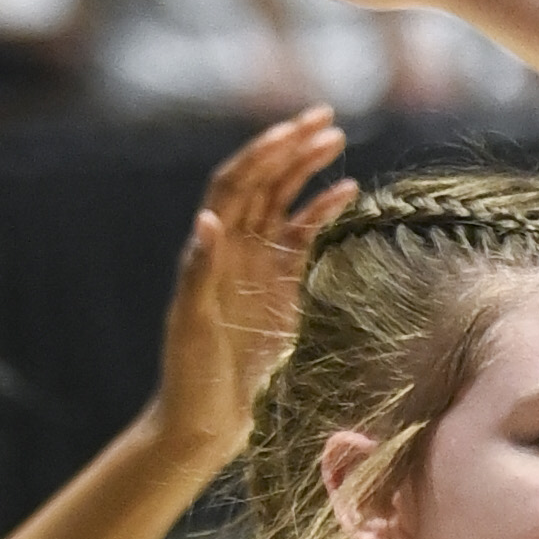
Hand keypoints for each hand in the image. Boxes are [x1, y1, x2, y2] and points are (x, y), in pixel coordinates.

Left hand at [150, 107, 354, 470]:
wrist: (204, 420)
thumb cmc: (189, 376)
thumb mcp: (191, 325)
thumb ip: (199, 272)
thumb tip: (207, 220)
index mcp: (210, 249)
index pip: (235, 184)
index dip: (262, 154)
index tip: (293, 130)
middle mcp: (233, 247)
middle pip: (263, 181)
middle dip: (291, 147)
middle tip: (326, 118)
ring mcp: (258, 265)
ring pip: (284, 201)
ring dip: (307, 169)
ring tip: (336, 140)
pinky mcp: (281, 287)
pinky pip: (303, 237)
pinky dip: (323, 211)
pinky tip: (348, 193)